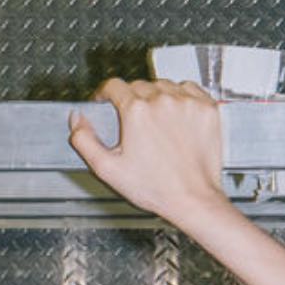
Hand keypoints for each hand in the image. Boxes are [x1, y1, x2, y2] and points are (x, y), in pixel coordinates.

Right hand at [66, 77, 227, 228]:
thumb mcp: (108, 169)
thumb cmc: (157, 188)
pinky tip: (177, 114)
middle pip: (139, 85)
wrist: (194, 199)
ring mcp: (187, 103)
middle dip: (132, 99)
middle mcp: (162, 101)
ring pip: (164, 85)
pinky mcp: (207, 108)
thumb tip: (77, 119)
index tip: (107, 101)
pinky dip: (182, 97)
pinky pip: (189, 89)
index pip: (113, 86)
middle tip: (134, 121)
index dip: (105, 94)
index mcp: (136, 111)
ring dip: (157, 97)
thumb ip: (84, 140)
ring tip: (157, 120)